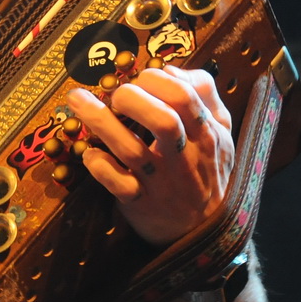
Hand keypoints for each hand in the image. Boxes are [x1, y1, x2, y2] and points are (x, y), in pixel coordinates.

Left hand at [67, 66, 234, 245]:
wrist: (206, 232)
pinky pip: (117, 184)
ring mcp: (160, 182)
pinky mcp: (140, 203)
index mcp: (205, 135)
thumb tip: (172, 69)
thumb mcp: (222, 132)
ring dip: (101, 123)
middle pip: (163, 121)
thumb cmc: (208, 171)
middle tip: (117, 94)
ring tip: (78, 101)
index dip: (157, 80)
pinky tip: (89, 151)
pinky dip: (100, 165)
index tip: (141, 78)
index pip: (185, 97)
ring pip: (131, 150)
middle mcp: (184, 157)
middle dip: (134, 98)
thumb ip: (205, 95)